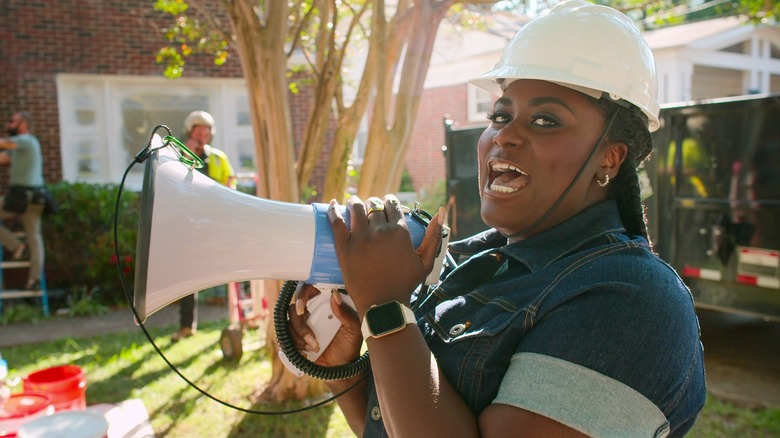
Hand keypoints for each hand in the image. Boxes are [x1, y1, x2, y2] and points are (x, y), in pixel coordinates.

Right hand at [287, 284, 362, 366]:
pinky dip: (294, 346)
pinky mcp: (294, 339)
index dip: (301, 295)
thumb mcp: (353, 329)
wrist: (341, 368)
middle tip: (312, 339)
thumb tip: (335, 295)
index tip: (302, 308)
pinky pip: (284, 338)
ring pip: (288, 324)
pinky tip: (306, 353)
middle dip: (301, 326)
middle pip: (293, 309)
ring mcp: (301, 326)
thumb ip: (345, 313)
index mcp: (324, 305)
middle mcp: (310, 313)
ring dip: (299, 338)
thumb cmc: (349, 346)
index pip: (307, 291)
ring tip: (315, 348)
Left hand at [327, 195, 445, 313]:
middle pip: (373, 206)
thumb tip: (441, 212)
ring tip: (353, 204)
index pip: (391, 204)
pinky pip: (336, 222)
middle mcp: (380, 231)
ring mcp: (361, 239)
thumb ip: (434, 236)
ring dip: (354, 202)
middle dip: (371, 203)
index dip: (387, 201)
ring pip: (356, 209)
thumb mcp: (425, 261)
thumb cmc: (406, 284)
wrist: (383, 305)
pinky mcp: (344, 248)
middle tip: (369, 208)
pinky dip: (332, 210)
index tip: (384, 204)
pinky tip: (331, 204)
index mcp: (399, 232)